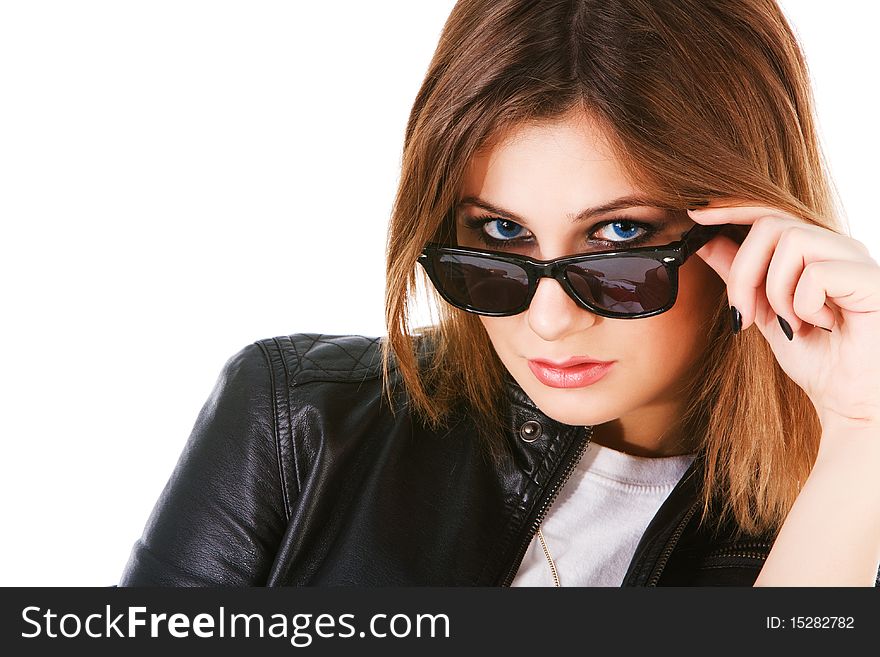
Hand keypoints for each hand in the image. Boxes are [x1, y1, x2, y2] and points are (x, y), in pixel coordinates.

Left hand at [688, 201, 879, 434]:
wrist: (849, 400)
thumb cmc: (815, 357)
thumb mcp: (764, 311)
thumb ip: (740, 275)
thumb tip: (706, 241)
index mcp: (814, 250)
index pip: (768, 211)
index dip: (730, 209)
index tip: (694, 216)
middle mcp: (837, 246)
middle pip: (771, 223)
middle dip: (743, 272)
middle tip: (745, 314)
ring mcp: (857, 260)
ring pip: (793, 240)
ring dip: (775, 290)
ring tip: (792, 323)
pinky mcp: (872, 280)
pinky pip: (817, 273)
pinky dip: (804, 305)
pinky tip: (821, 325)